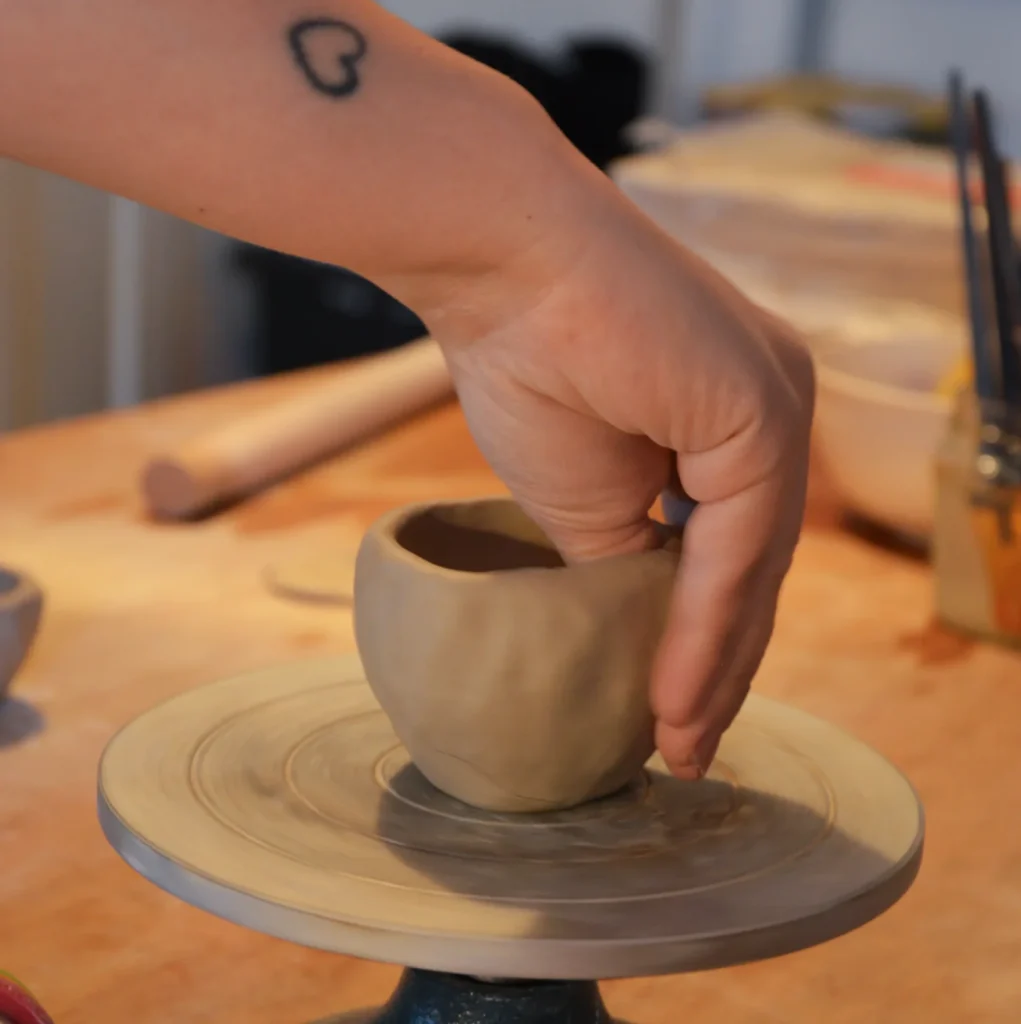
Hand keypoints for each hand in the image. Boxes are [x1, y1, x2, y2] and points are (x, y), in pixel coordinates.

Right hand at [429, 169, 814, 778]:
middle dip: (714, 671)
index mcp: (729, 424)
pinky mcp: (763, 413)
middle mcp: (770, 412)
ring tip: (675, 746)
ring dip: (711, 668)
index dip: (698, 643)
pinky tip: (670, 698)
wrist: (501, 265)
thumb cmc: (525, 362)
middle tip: (680, 752)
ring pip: (754, 571)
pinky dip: (702, 630)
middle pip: (753, 571)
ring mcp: (776, 408)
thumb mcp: (583, 501)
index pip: (730, 554)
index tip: (663, 718)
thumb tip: (642, 628)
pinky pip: (737, 550)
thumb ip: (625, 562)